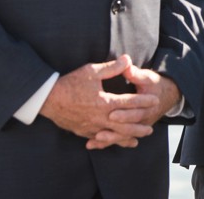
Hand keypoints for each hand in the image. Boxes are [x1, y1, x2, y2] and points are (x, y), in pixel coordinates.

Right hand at [39, 55, 158, 148]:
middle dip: (139, 126)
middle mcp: (100, 117)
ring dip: (127, 137)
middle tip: (151, 129)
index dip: (144, 101)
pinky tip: (115, 142)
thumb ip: (112, 67)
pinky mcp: (83, 132)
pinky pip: (100, 139)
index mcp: (105, 102)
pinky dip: (110, 142)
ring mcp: (92, 127)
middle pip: (125, 124)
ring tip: (138, 139)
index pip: (130, 102)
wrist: (48, 99)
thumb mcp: (91, 71)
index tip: (155, 100)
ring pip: (114, 135)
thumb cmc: (70, 83)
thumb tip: (128, 59)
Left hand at [87, 65, 182, 149]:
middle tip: (99, 133)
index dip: (124, 114)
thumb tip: (126, 63)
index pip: (135, 112)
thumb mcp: (147, 77)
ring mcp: (137, 127)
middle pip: (127, 128)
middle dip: (113, 131)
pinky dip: (106, 143)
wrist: (166, 96)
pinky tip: (92, 144)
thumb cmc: (154, 85)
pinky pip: (118, 139)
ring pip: (122, 136)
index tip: (111, 114)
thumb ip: (135, 73)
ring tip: (95, 140)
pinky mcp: (130, 131)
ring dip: (108, 139)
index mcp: (148, 106)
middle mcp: (143, 120)